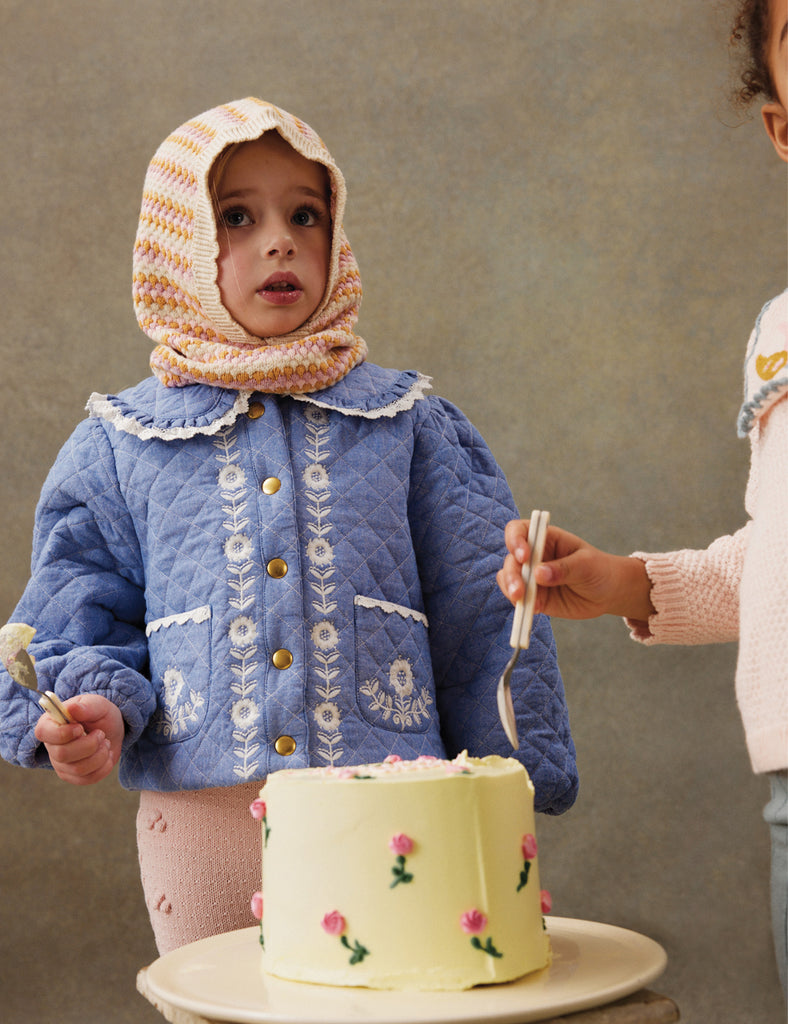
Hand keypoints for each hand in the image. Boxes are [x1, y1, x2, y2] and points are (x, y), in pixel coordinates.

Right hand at [34, 693, 123, 784]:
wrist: (112, 730)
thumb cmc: (100, 714)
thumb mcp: (98, 704)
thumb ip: (86, 706)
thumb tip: (72, 708)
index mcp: (51, 723)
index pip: (43, 732)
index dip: (62, 733)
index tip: (80, 728)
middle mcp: (51, 746)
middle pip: (62, 754)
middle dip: (89, 745)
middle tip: (101, 734)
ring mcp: (60, 764)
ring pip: (78, 769)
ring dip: (100, 755)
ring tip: (105, 743)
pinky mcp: (72, 776)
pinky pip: (88, 778)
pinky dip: (104, 766)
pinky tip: (106, 755)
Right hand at [496, 519, 654, 620]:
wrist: (609, 592)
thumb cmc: (599, 570)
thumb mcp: (586, 565)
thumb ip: (564, 568)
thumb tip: (538, 574)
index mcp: (545, 538)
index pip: (519, 531)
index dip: (515, 540)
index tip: (524, 556)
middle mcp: (533, 556)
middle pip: (511, 559)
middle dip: (512, 574)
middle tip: (520, 591)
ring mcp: (531, 577)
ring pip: (509, 579)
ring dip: (511, 589)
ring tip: (522, 601)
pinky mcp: (534, 596)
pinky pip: (518, 599)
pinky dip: (521, 604)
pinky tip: (534, 609)